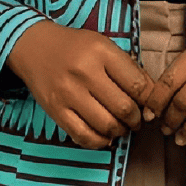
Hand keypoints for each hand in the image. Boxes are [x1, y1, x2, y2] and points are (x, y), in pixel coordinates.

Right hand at [6, 19, 155, 148]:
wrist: (34, 47)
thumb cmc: (74, 45)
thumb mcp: (102, 44)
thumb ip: (126, 66)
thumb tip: (149, 92)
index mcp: (101, 52)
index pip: (136, 83)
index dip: (149, 99)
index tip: (151, 104)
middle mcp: (85, 72)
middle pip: (124, 107)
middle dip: (136, 118)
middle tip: (137, 118)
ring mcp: (69, 94)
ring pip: (106, 125)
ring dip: (120, 131)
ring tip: (121, 126)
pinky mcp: (56, 111)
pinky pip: (83, 136)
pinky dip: (99, 141)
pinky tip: (104, 135)